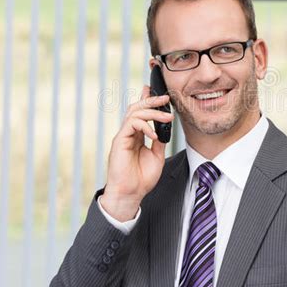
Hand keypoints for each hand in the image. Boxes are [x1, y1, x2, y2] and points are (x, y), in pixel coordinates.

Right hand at [102, 85, 173, 220]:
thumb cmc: (142, 178)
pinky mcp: (119, 140)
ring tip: (167, 116)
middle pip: (137, 107)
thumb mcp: (156, 156)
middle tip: (166, 98)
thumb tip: (165, 127)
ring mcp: (123, 136)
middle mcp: (129, 133)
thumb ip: (159, 140)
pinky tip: (154, 134)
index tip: (161, 93)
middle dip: (151, 100)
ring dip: (152, 111)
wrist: (131, 193)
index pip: (141, 112)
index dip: (148, 99)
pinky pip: (131, 124)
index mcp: (137, 135)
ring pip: (134, 112)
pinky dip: (145, 126)